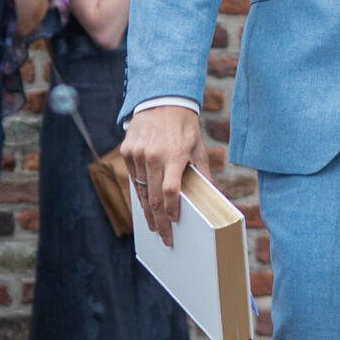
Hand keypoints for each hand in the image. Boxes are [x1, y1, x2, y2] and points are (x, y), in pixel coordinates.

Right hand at [121, 105, 208, 246]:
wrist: (162, 102)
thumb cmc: (184, 128)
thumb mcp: (198, 149)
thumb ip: (203, 174)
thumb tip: (213, 199)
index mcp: (174, 155)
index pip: (170, 191)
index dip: (171, 210)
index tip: (175, 223)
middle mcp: (153, 155)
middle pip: (153, 197)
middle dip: (159, 221)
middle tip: (164, 237)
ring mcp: (137, 153)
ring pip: (140, 191)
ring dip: (147, 212)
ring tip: (153, 226)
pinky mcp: (127, 151)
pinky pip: (132, 179)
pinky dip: (138, 194)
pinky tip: (144, 206)